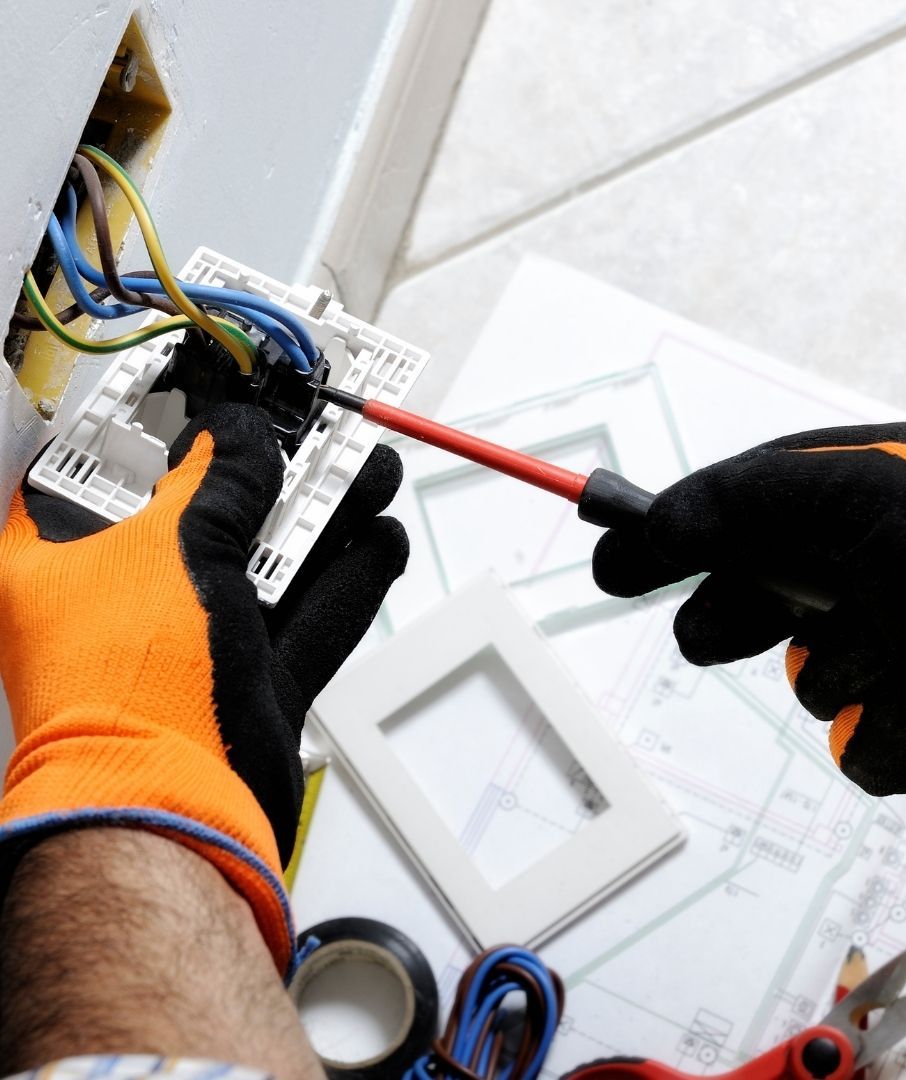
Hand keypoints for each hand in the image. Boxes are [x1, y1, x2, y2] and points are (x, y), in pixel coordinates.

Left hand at [0, 403, 406, 970]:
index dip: (168, 422)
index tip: (222, 391)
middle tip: (321, 435)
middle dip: (277, 473)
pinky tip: (379, 541)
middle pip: (211, 514)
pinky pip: (307, 620)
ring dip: (326, 521)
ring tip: (372, 475)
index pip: (112, 467)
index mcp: (65, 562)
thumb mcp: (173, 550)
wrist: (174, 812)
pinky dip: (346, 582)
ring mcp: (193, 645)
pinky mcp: (250, 683)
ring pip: (270, 566)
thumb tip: (241, 438)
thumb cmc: (130, 688)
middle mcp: (126, 601)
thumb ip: (218, 482)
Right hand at [593, 422, 905, 835]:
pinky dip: (893, 735)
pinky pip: (864, 747)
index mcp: (883, 493)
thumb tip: (646, 530)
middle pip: (764, 596)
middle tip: (708, 634)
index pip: (750, 505)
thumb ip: (739, 501)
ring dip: (845, 676)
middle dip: (736, 616)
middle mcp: (895, 569)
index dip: (678, 531)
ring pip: (812, 681)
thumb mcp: (858, 499)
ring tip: (905, 660)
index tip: (614, 561)